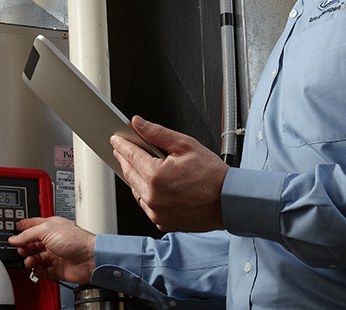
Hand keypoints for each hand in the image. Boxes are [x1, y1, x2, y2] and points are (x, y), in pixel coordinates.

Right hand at [8, 216, 95, 284]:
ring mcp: (56, 255)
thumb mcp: (47, 230)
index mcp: (52, 227)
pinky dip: (37, 271)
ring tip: (29, 260)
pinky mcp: (58, 269)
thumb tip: (15, 238)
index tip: (13, 231)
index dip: (23, 227)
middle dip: (24, 246)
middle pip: (33, 243)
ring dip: (30, 260)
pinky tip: (36, 269)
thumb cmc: (76, 240)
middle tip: (21, 249)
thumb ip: (28, 234)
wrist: (90, 258)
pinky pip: (43, 271)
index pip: (33, 225)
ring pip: (37, 258)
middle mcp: (53, 240)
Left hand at [111, 116, 228, 232]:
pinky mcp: (161, 223)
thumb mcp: (186, 145)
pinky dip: (146, 194)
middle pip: (129, 173)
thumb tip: (138, 124)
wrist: (229, 202)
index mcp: (156, 176)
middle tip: (122, 149)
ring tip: (139, 165)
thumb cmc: (213, 176)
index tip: (116, 139)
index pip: (130, 155)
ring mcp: (156, 213)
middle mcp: (153, 197)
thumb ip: (158, 133)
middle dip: (125, 159)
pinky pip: (146, 206)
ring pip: (135, 191)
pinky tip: (152, 185)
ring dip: (135, 177)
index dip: (121, 145)